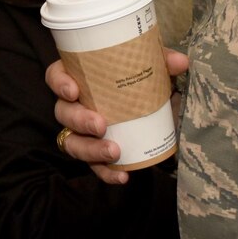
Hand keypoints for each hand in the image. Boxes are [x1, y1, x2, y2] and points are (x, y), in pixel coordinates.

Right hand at [46, 48, 190, 185]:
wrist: (159, 114)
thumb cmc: (142, 83)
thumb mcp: (153, 69)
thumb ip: (164, 62)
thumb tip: (180, 62)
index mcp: (81, 78)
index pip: (56, 76)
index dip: (59, 83)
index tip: (73, 90)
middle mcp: (75, 106)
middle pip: (63, 112)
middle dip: (79, 120)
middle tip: (101, 124)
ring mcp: (82, 133)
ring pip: (72, 143)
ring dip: (90, 149)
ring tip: (114, 152)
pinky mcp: (95, 154)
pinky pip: (94, 167)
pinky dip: (106, 173)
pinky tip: (122, 176)